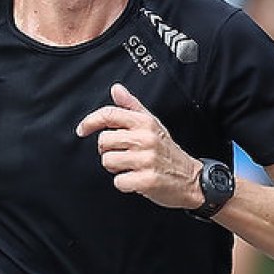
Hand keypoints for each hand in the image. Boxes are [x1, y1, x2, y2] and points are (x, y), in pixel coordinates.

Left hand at [75, 83, 201, 208]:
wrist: (191, 178)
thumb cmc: (167, 151)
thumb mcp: (152, 124)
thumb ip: (131, 106)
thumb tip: (116, 89)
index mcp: (145, 123)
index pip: (110, 115)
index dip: (90, 121)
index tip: (82, 129)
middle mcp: (146, 138)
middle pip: (104, 141)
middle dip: (108, 151)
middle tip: (123, 155)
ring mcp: (147, 159)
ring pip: (108, 161)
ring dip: (116, 168)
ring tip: (131, 167)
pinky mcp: (147, 180)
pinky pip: (119, 181)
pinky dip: (124, 184)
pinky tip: (136, 180)